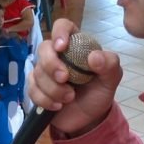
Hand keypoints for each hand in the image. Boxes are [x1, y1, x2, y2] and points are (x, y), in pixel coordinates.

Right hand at [27, 19, 122, 134]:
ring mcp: (45, 71)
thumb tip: (94, 56)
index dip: (59, 32)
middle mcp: (57, 54)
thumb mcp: (111, 78)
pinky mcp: (37, 87)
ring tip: (69, 98)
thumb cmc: (99, 91)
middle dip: (51, 65)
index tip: (62, 47)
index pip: (63, 26)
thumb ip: (110, 64)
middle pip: (43, 48)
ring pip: (37, 72)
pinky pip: (32, 89)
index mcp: (75, 44)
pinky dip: (45, 99)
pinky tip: (58, 106)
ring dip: (53, 88)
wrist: (90, 117)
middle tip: (64, 79)